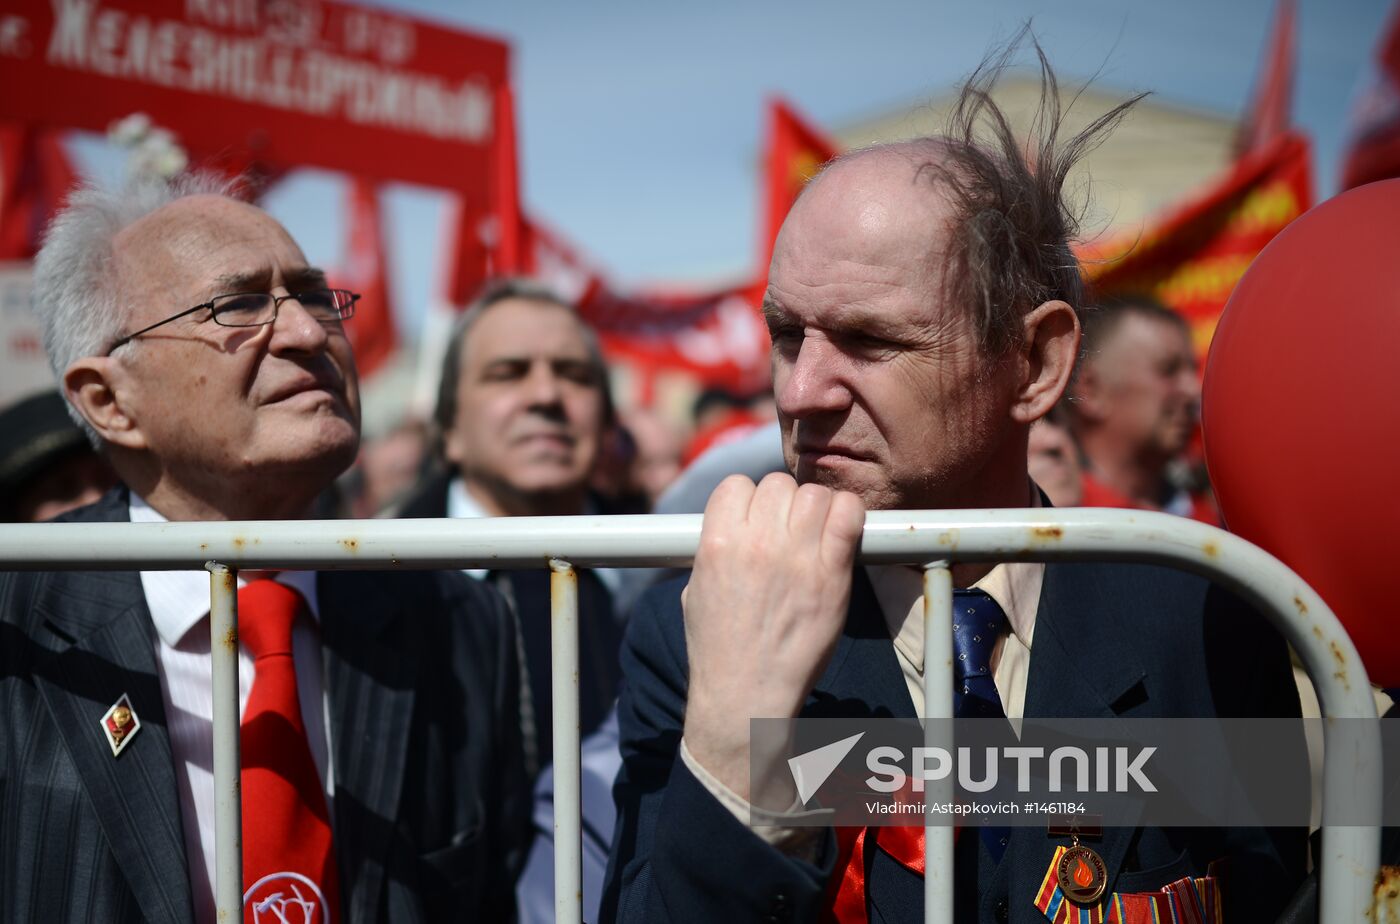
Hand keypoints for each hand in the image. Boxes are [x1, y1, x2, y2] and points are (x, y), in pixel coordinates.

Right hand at [681, 472, 864, 805]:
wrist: (746, 697)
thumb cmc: (719, 649)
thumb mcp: (697, 589)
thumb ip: (715, 548)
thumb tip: (735, 525)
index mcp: (717, 543)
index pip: (737, 484)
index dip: (748, 500)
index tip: (756, 518)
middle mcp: (756, 543)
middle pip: (778, 484)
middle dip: (782, 504)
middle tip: (787, 532)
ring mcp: (797, 558)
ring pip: (814, 494)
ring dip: (815, 509)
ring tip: (814, 536)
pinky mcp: (832, 576)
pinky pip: (849, 516)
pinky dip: (849, 515)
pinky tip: (841, 532)